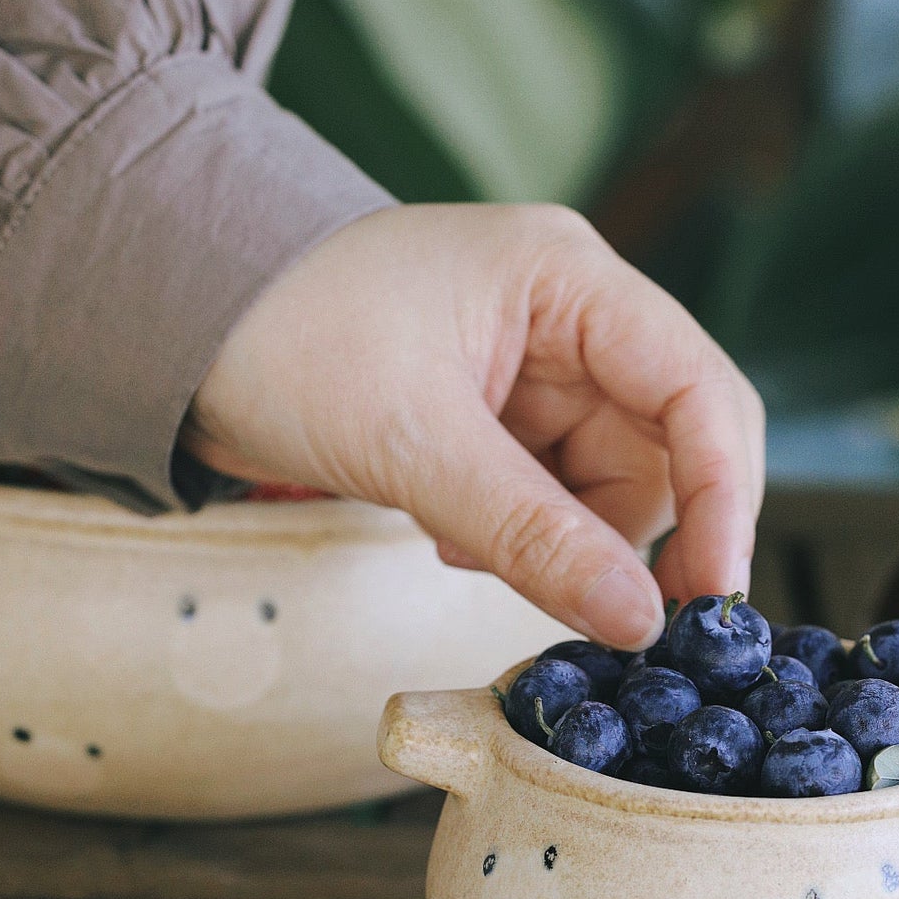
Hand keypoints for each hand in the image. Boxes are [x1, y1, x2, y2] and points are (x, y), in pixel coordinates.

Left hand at [183, 203, 765, 648]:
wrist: (174, 325)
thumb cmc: (281, 339)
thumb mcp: (411, 443)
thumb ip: (532, 535)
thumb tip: (639, 620)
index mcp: (567, 278)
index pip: (697, 386)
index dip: (724, 495)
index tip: (709, 597)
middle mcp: (572, 316)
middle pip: (668, 445)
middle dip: (639, 534)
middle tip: (616, 618)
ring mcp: (539, 367)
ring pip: (613, 484)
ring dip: (563, 541)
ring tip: (464, 547)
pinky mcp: (502, 415)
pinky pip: (556, 495)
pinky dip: (522, 536)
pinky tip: (449, 535)